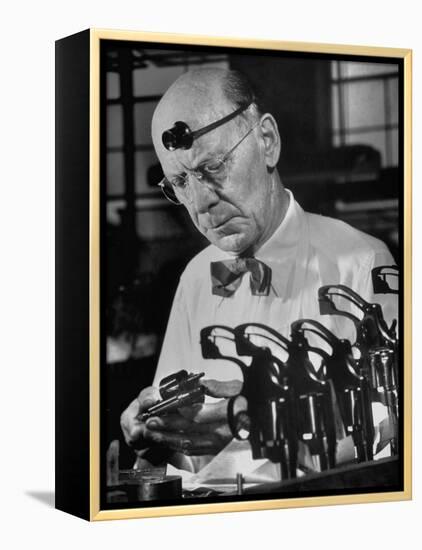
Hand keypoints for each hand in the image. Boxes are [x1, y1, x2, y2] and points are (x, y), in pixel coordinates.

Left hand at [121, 379, 242, 456]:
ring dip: (168, 438)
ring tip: (152, 432)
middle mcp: (223, 432)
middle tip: (150, 420)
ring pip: (189, 442)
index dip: (179, 411)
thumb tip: (200, 384)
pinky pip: (194, 450)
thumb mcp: (239, 388)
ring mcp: (219, 443)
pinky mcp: (215, 449)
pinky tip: (167, 440)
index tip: (165, 406)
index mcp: (229, 415)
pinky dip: (177, 445)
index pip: (198, 414)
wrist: (260, 420)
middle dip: (167, 425)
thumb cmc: (250, 402)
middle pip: (189, 430)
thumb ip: (218, 386)